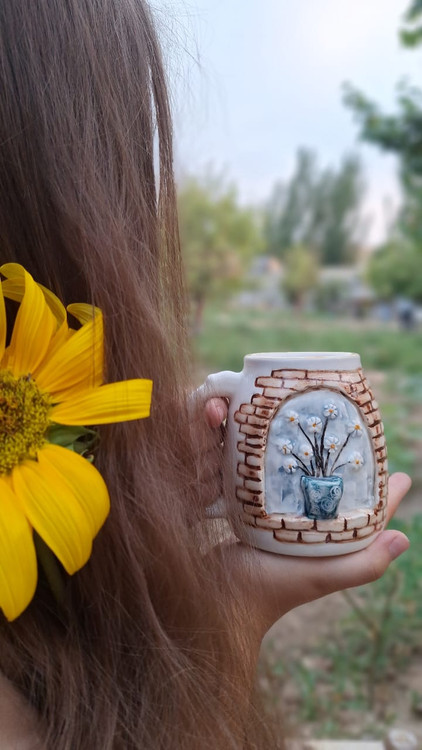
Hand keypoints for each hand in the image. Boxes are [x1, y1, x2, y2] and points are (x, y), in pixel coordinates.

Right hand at [204, 398, 410, 636]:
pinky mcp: (260, 523)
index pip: (370, 517)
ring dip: (319, 474)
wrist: (220, 598)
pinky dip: (286, 479)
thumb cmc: (270, 588)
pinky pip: (280, 495)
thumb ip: (361, 565)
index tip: (401, 472)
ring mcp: (286, 530)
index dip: (388, 496)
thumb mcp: (319, 575)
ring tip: (324, 445)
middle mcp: (314, 538)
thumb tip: (405, 538)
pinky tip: (280, 459)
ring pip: (311, 496)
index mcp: (334, 549)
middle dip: (355, 477)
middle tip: (361, 446)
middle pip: (343, 501)